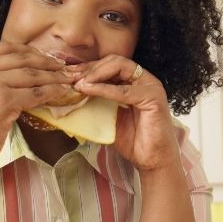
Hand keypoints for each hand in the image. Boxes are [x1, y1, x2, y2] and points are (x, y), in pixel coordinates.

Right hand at [0, 41, 74, 174]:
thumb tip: (17, 76)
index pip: (5, 47)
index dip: (28, 50)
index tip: (43, 55)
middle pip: (21, 58)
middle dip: (45, 61)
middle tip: (61, 66)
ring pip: (31, 75)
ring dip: (53, 76)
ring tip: (66, 79)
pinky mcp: (4, 100)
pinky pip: (35, 93)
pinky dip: (51, 92)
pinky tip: (61, 92)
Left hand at [70, 55, 177, 169]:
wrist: (152, 160)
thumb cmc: (134, 141)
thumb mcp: (109, 117)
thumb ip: (97, 103)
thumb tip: (73, 95)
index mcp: (135, 82)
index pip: (110, 65)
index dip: (89, 67)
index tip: (69, 74)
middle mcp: (144, 80)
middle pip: (114, 61)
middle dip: (90, 67)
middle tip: (71, 77)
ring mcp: (150, 87)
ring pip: (120, 67)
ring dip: (96, 73)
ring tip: (79, 83)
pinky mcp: (153, 98)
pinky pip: (124, 90)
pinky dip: (105, 89)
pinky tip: (90, 90)